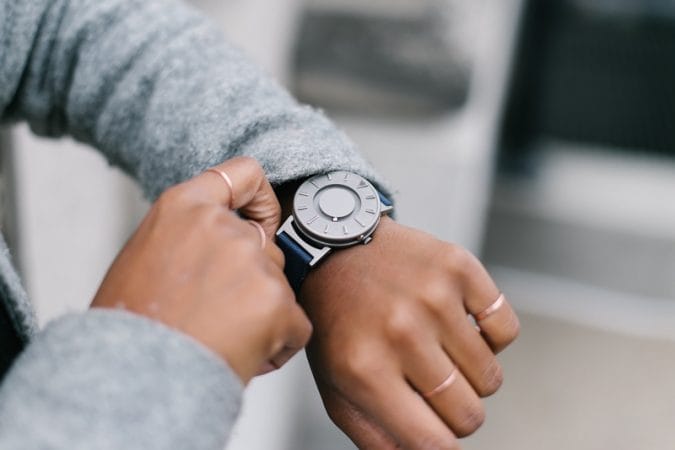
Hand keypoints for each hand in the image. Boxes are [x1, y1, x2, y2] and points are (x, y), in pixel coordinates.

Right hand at [92, 157, 311, 383]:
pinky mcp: (277, 301)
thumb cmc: (131, 327)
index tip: (263, 223)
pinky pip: (298, 324)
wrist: (130, 378)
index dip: (262, 201)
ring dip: (262, 314)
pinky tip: (244, 356)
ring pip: (279, 287)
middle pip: (266, 247)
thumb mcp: (146, 256)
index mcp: (184, 207)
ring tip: (219, 338)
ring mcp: (253, 262)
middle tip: (215, 314)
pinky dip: (280, 344)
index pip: (244, 175)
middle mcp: (223, 226)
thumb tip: (222, 244)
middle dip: (252, 281)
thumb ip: (190, 238)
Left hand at [301, 217, 519, 448]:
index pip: (434, 442)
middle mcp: (401, 333)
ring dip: (471, 374)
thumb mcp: (335, 385)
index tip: (443, 439)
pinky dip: (490, 337)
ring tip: (440, 351)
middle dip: (457, 412)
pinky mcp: (458, 269)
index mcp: (366, 371)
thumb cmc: (337, 320)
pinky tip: (460, 326)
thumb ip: (374, 436)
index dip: (445, 449)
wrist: (335, 247)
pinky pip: (506, 330)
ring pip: (491, 377)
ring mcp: (433, 297)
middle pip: (469, 413)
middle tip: (435, 387)